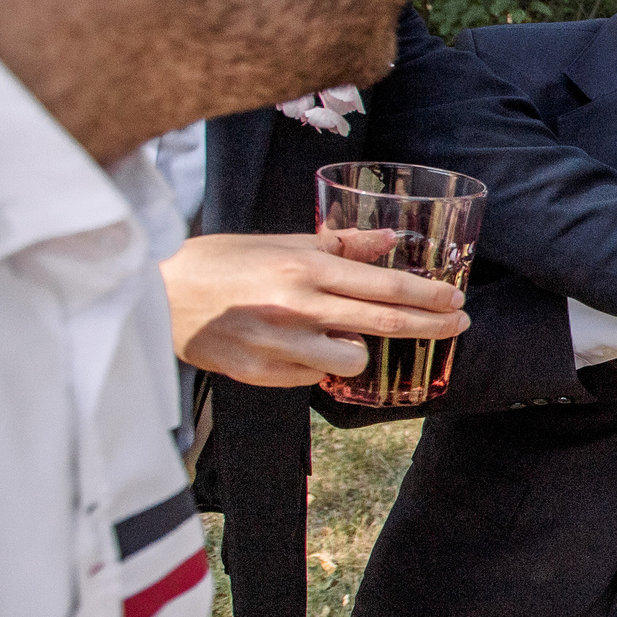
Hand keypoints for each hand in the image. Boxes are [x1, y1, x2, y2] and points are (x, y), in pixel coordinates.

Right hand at [162, 232, 467, 386]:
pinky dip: (318, 363)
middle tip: (457, 324)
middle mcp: (298, 308)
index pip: (385, 287)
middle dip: (430, 326)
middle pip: (384, 324)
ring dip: (359, 348)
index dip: (428, 297)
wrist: (159, 297)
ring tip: (337, 332)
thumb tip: (391, 241)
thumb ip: (341, 245)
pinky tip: (299, 346)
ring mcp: (281, 345)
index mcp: (304, 270)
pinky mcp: (263, 374)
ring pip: (354, 359)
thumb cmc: (222, 263)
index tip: (455, 301)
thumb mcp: (281, 243)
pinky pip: (315, 376)